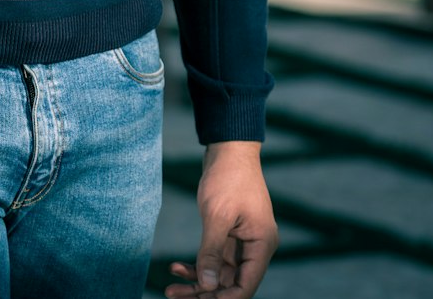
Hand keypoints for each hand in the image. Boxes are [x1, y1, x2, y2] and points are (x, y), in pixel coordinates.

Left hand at [164, 141, 277, 298]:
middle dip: (203, 293)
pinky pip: (214, 258)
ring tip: (170, 288)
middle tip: (173, 295)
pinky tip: (175, 266)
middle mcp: (255, 247)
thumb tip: (207, 287)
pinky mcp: (229, 235)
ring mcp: (243, 242)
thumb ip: (211, 252)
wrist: (228, 149)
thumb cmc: (227, 177)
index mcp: (262, 245)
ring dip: (196, 282)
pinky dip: (196, 264)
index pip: (245, 286)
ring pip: (219, 274)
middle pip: (230, 284)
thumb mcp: (216, 215)